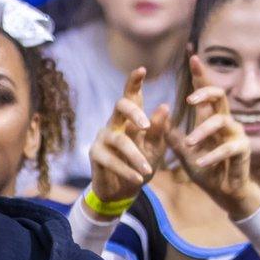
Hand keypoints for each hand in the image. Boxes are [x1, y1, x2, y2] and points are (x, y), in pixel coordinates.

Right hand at [89, 68, 169, 206]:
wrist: (124, 190)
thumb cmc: (142, 164)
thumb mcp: (156, 148)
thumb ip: (159, 130)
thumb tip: (164, 105)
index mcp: (130, 118)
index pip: (132, 96)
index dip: (134, 81)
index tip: (142, 69)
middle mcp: (114, 122)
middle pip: (120, 106)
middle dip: (134, 113)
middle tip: (146, 125)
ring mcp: (103, 137)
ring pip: (119, 140)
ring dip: (135, 156)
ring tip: (149, 170)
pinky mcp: (95, 154)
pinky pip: (111, 160)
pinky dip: (126, 170)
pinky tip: (138, 178)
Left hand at [166, 56, 259, 219]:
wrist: (224, 192)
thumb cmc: (206, 169)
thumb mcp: (184, 151)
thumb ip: (172, 135)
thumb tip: (157, 118)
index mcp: (211, 119)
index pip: (206, 92)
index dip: (200, 75)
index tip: (192, 57)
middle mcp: (226, 122)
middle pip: (219, 96)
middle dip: (205, 92)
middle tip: (188, 100)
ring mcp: (236, 135)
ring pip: (221, 122)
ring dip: (203, 132)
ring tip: (190, 144)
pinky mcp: (243, 151)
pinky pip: (228, 148)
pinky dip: (213, 155)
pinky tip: (201, 162)